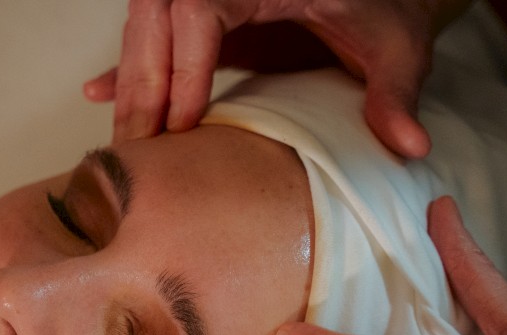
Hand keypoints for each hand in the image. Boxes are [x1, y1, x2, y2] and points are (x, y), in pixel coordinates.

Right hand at [85, 0, 472, 157]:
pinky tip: (98, 92)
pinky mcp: (205, 13)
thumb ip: (396, 92)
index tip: (181, 124)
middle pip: (156, 19)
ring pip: (144, 26)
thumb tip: (408, 144)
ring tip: (125, 142)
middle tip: (136, 147)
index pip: (199, 11)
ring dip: (132, 84)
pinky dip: (127, 66)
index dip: (184, 67)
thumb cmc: (387, 7)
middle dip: (142, 85)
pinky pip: (152, 33)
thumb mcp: (398, 47)